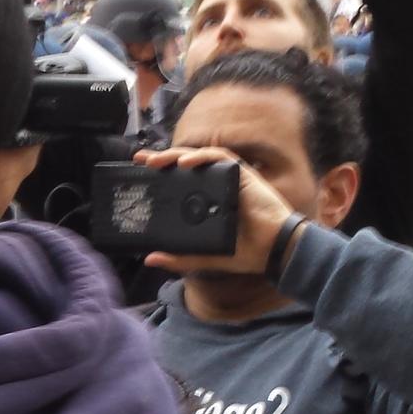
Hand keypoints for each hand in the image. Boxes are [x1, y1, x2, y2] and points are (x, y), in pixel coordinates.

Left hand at [136, 145, 301, 277]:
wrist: (273, 250)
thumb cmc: (244, 253)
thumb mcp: (203, 258)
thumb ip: (178, 258)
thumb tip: (150, 259)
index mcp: (205, 203)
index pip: (179, 183)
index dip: (160, 176)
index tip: (139, 173)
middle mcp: (215, 187)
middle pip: (185, 166)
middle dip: (162, 159)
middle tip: (140, 159)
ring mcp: (228, 179)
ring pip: (199, 157)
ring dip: (177, 154)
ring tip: (156, 160)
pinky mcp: (242, 174)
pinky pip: (220, 157)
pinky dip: (202, 156)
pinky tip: (186, 162)